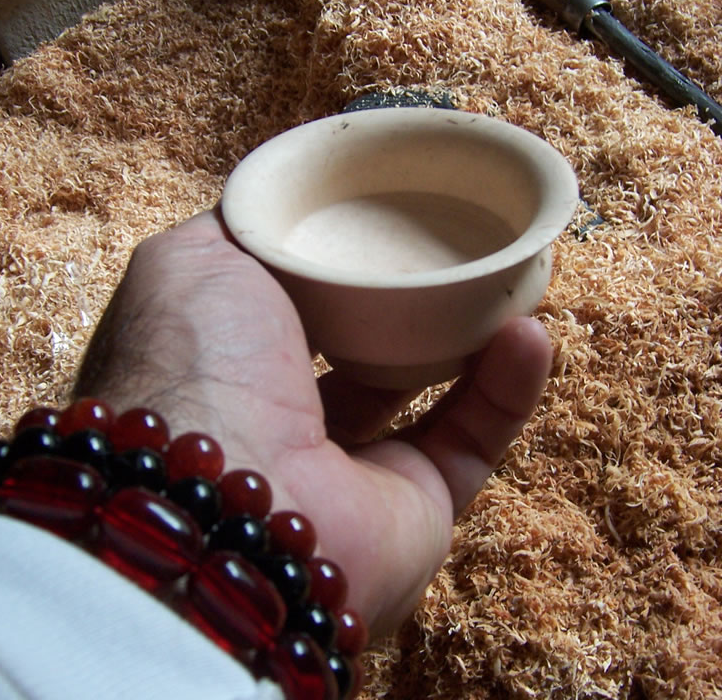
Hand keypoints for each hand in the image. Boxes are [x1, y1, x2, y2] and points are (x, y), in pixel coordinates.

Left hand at [74, 210, 551, 635]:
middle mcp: (287, 424)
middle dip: (410, 304)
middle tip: (455, 252)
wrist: (230, 499)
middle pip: (364, 352)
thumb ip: (236, 230)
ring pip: (428, 396)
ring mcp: (352, 473)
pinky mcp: (415, 509)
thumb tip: (277, 212)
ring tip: (509, 280)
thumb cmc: (201, 367)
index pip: (293, 312)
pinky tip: (530, 334)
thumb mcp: (192, 263)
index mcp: (231, 368)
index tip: (381, 224)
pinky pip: (473, 442)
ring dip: (471, 339)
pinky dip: (507, 390)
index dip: (337, 269)